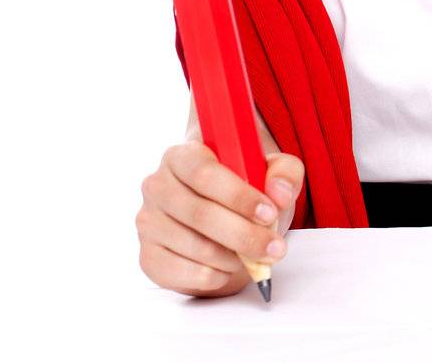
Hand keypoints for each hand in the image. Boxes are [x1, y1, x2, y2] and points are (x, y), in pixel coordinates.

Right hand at [136, 143, 303, 296]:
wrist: (223, 219)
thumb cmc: (244, 192)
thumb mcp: (271, 173)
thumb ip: (284, 172)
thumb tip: (279, 193)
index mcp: (183, 155)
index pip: (204, 173)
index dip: (238, 196)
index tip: (269, 213)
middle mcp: (157, 185)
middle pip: (199, 213)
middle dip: (244, 235)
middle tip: (273, 248)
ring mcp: (148, 222)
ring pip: (192, 245)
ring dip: (232, 257)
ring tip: (255, 257)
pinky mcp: (148, 255)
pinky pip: (176, 271)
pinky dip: (210, 276)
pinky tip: (228, 269)